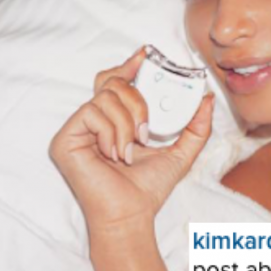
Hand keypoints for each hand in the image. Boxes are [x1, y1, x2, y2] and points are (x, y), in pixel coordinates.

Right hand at [49, 47, 214, 235]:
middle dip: (137, 100)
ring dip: (128, 123)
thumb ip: (196, 126)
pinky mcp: (65, 139)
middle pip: (111, 82)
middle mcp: (93, 121)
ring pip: (106, 97)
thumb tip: (206, 98)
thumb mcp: (181, 151)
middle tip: (148, 128)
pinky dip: (113, 132)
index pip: (116, 81)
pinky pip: (91, 113)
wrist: (131, 214)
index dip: (129, 65)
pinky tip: (117, 155)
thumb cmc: (148, 188)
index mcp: (115, 119)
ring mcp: (77, 129)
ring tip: (132, 149)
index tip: (146, 56)